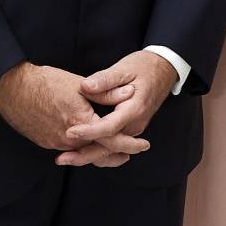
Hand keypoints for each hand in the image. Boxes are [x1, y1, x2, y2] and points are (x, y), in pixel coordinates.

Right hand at [0, 62, 150, 166]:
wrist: (12, 88)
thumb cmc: (46, 82)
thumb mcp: (80, 85)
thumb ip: (107, 93)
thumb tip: (130, 92)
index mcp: (81, 122)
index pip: (113, 140)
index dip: (131, 144)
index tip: (144, 145)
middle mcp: (68, 138)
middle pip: (99, 153)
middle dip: (116, 155)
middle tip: (129, 154)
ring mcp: (55, 142)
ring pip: (83, 153)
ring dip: (98, 152)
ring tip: (112, 151)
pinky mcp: (45, 142)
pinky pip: (68, 150)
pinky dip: (80, 148)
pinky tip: (86, 142)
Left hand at [59, 49, 177, 166]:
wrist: (164, 71)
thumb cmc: (144, 67)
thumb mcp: (124, 68)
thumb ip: (105, 79)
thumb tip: (85, 86)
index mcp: (134, 109)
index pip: (109, 127)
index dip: (89, 131)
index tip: (70, 132)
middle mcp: (135, 124)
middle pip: (108, 146)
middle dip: (84, 155)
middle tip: (61, 159)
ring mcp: (133, 128)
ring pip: (110, 149)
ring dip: (88, 156)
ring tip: (64, 159)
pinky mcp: (129, 128)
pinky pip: (112, 145)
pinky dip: (96, 150)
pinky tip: (78, 153)